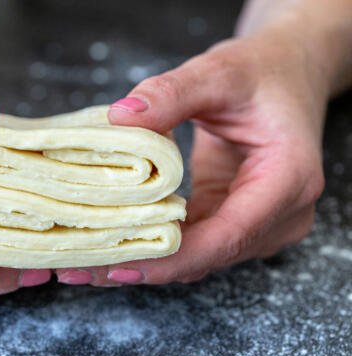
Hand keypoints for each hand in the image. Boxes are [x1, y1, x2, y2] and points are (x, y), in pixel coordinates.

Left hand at [57, 32, 325, 285]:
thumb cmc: (261, 72)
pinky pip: (194, 243)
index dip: (171, 258)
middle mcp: (282, 214)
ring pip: (198, 257)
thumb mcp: (218, 73)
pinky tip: (113, 243)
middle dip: (145, 265)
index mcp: (288, 179)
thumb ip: (172, 93)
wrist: (286, 74)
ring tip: (85, 262)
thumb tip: (120, 119)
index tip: (118, 264)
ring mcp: (261, 223)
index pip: (228, 235)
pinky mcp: (236, 220)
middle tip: (82, 267)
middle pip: (209, 255)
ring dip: (144, 260)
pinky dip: (156, 246)